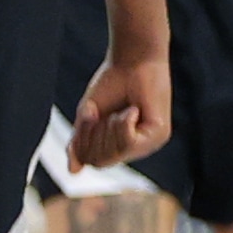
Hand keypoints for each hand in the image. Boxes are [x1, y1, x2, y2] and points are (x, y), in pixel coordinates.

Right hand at [68, 52, 170, 172]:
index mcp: (118, 143)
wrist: (132, 62)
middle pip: (101, 161)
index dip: (82, 142)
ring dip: (109, 129)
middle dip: (93, 136)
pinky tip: (132, 110)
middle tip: (99, 112)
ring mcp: (149, 143)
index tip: (87, 116)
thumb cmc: (111, 85)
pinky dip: (123, 125)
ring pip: (115, 154)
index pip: (93, 160)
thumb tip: (73, 171)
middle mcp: (135, 147)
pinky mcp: (160, 134)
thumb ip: (80, 143)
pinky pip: (130, 143)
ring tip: (119, 110)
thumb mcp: (89, 117)